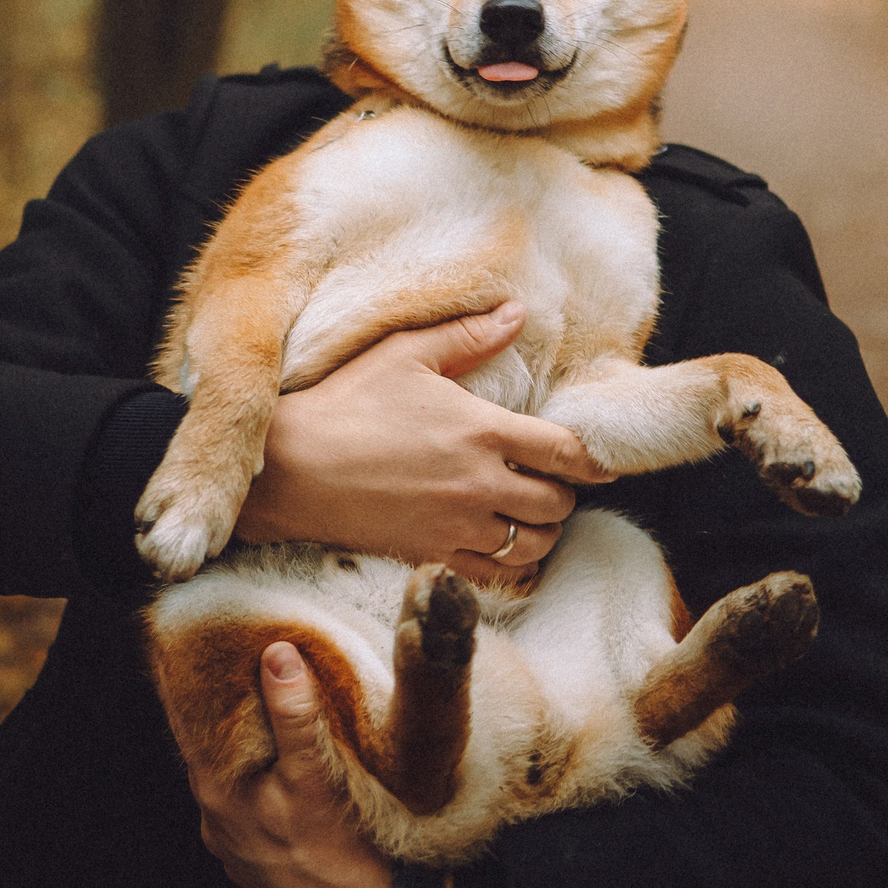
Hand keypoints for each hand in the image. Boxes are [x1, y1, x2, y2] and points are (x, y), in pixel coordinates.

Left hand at [191, 642, 392, 887]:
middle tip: (233, 657)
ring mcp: (230, 838)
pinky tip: (278, 761)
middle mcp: (212, 815)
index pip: (184, 716)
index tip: (182, 637)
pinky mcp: (251, 853)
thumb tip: (277, 655)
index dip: (184, 676)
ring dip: (239, 740)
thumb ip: (294, 716)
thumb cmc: (337, 852)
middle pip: (204, 742)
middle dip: (217, 703)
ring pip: (225, 772)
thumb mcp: (315, 776)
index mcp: (215, 789)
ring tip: (259, 700)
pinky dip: (254, 772)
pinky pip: (242, 799)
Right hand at [233, 302, 608, 583]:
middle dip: (562, 495)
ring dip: (541, 532)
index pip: (566, 453)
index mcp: (482, 430)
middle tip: (548, 483)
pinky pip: (496, 575)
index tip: (598, 463)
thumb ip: (468, 335)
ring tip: (528, 516)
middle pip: (557, 504)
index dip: (592, 461)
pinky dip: (510, 565)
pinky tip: (501, 547)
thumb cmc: (345, 403)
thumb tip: (517, 312)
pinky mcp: (432, 556)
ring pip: (534, 545)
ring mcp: (458, 526)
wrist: (289, 468)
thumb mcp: (405, 354)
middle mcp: (480, 484)